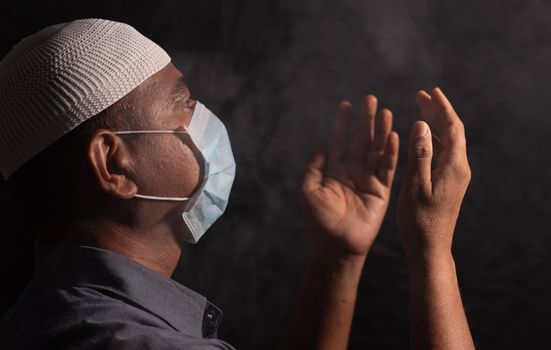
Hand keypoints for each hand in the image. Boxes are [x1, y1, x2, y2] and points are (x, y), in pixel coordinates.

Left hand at [301, 95, 398, 256]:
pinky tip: (394, 136)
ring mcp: (367, 179)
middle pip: (360, 140)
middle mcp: (352, 171)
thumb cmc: (318, 220)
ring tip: (385, 112)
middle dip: (365, 120)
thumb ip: (315, 166)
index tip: (346, 104)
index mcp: (334, 169)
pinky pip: (387, 168)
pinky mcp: (381, 190)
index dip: (342, 123)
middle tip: (370, 99)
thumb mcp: (309, 190)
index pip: (339, 140)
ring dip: (381, 131)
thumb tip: (322, 143)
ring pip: (376, 150)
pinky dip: (391, 153)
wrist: (336, 245)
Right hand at [397, 87, 470, 257]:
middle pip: (453, 132)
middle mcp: (459, 169)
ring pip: (449, 142)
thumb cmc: (419, 220)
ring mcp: (456, 176)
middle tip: (421, 96)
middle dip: (438, 112)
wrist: (430, 247)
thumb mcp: (415, 185)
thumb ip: (420, 153)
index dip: (442, 108)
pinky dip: (434, 139)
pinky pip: (444, 153)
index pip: (453, 128)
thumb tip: (422, 124)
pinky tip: (423, 138)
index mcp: (454, 167)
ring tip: (420, 110)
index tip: (431, 91)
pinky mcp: (449, 183)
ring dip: (436, 125)